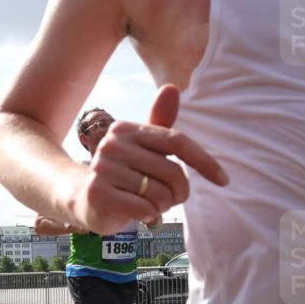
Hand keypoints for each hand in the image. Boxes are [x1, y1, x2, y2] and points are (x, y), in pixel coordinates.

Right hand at [65, 85, 228, 233]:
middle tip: (169, 199)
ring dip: (161, 206)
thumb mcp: (142, 147)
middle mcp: (112, 145)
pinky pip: (144, 209)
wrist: (81, 197)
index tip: (223, 180)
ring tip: (148, 204)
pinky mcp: (98, 194)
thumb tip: (171, 87)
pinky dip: (148, 216)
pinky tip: (137, 213)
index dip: (204, 162)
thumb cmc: (122, 172)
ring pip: (159, 194)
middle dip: (179, 193)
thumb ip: (160, 122)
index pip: (177, 141)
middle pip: (173, 172)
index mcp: (126, 129)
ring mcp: (103, 169)